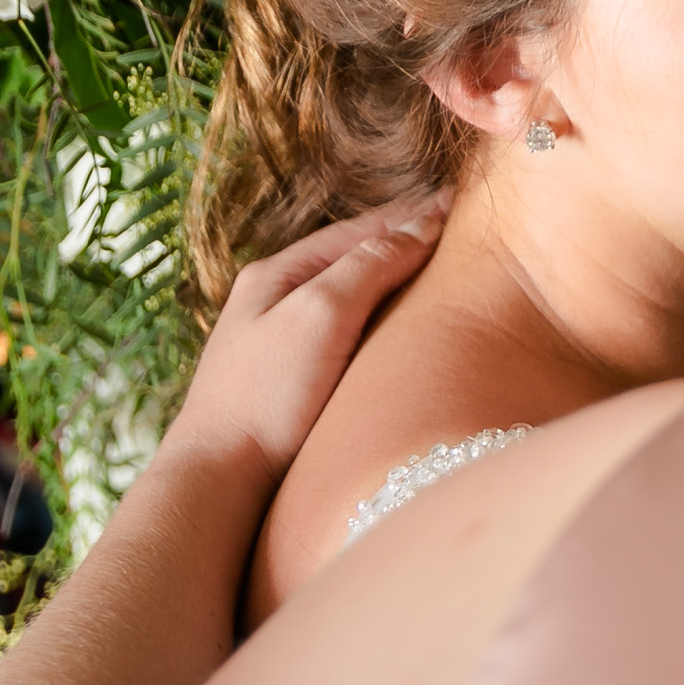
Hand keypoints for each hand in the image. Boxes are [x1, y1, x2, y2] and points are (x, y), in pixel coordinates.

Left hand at [163, 197, 447, 492]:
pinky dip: (383, 319)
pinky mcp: (294, 383)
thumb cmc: (267, 396)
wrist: (220, 481)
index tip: (462, 203)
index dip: (414, 216)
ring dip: (396, 280)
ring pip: (352, 296)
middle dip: (407, 240)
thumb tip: (419, 226)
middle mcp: (276, 301)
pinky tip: (403, 331)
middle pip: (354, 257)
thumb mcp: (322, 314)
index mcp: (277, 273)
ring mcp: (283, 342)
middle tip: (460, 229)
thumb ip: (371, 264)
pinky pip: (349, 333)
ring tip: (441, 272)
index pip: (360, 229)